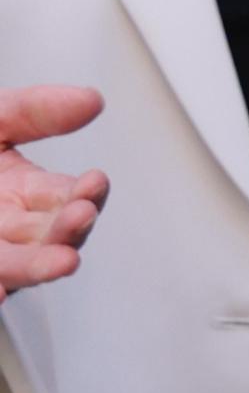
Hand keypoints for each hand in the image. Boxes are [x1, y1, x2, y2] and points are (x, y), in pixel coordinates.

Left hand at [0, 82, 105, 294]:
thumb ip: (33, 110)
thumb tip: (90, 100)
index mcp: (22, 192)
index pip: (67, 197)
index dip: (86, 192)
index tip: (94, 183)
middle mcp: (6, 227)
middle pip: (48, 236)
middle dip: (69, 229)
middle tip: (80, 216)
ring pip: (15, 265)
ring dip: (38, 267)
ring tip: (61, 261)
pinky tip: (0, 292)